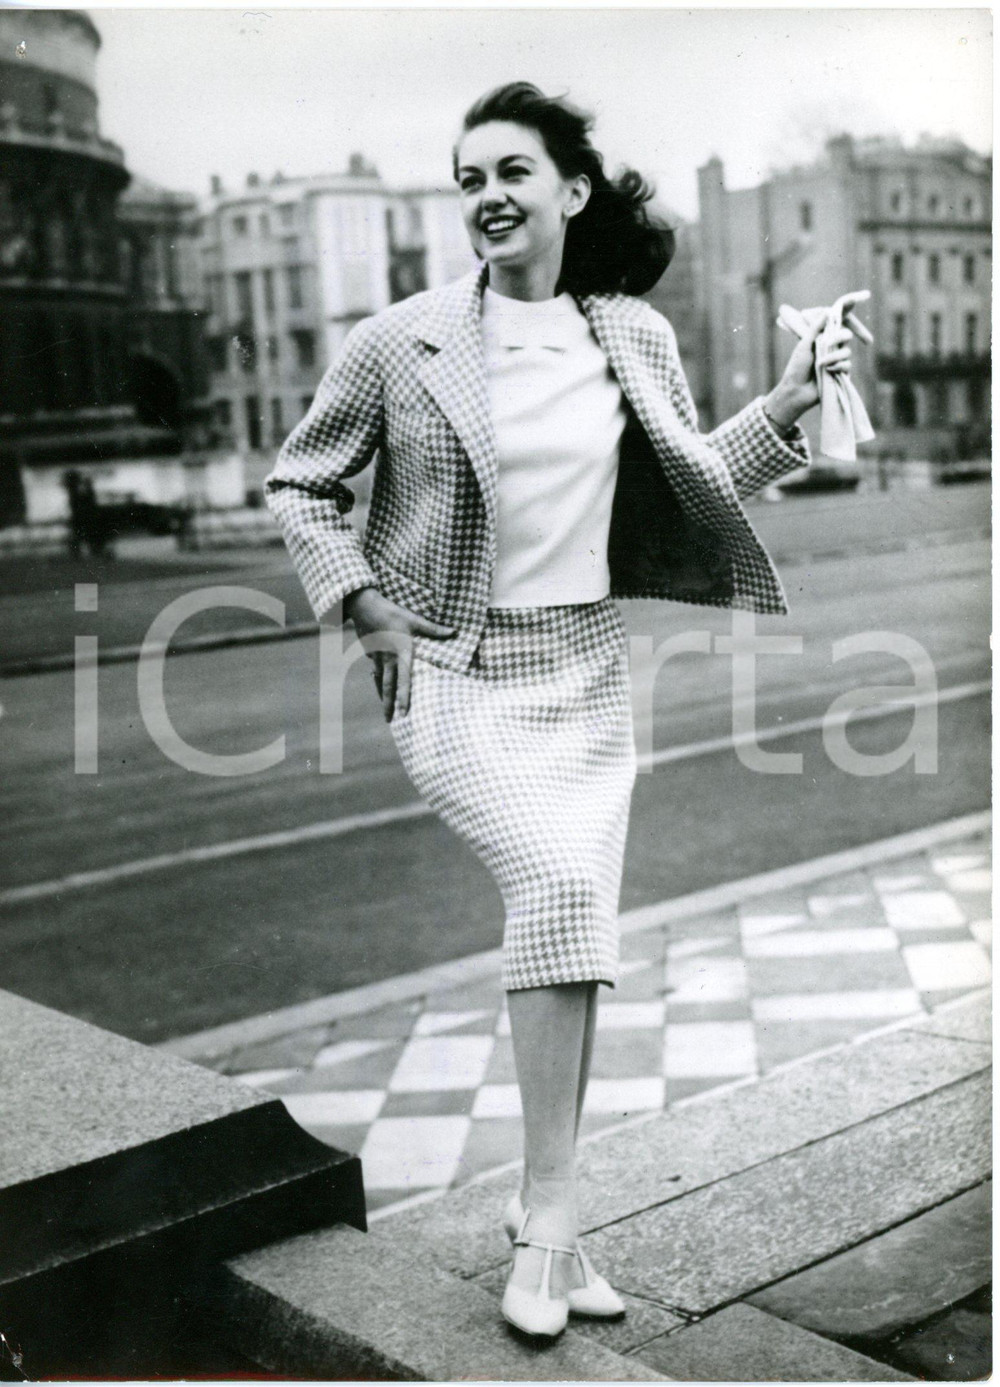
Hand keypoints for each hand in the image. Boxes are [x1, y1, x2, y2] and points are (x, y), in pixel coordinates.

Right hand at [345, 587, 453, 721]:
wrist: (364, 606)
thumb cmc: (391, 612)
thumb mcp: (414, 620)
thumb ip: (433, 629)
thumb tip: (454, 632)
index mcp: (401, 653)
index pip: (404, 680)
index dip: (404, 696)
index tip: (404, 712)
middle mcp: (388, 659)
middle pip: (388, 686)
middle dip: (389, 705)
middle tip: (389, 721)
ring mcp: (377, 657)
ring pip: (380, 681)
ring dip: (382, 696)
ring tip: (385, 710)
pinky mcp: (370, 652)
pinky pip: (375, 669)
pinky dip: (377, 679)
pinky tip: (378, 683)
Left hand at [767, 290, 868, 429]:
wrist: (796, 391)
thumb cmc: (796, 368)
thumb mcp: (804, 344)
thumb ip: (816, 328)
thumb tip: (827, 311)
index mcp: (822, 335)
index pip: (839, 318)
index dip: (850, 307)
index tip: (863, 296)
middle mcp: (831, 345)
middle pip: (847, 333)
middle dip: (840, 336)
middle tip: (829, 341)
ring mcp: (837, 358)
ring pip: (847, 351)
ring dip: (834, 356)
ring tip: (821, 363)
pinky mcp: (840, 371)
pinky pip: (847, 364)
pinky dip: (837, 367)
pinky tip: (827, 371)